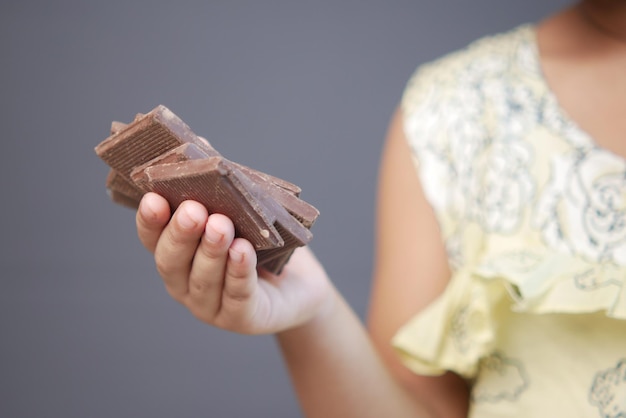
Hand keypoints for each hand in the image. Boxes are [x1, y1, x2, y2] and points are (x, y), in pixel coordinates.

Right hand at [135, 192, 332, 334]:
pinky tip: (243, 251)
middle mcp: (186, 284)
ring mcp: (211, 307)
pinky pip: (238, 295)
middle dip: (181, 234)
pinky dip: (239, 271)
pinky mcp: (243, 319)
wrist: (300, 285)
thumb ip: (219, 188)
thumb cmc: (263, 244)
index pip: (153, 239)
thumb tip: (200, 144)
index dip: (150, 221)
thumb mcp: (243, 213)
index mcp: (178, 256)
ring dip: (211, 251)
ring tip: (220, 225)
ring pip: (204, 279)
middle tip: (192, 209)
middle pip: (172, 262)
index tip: (153, 197)